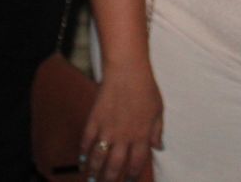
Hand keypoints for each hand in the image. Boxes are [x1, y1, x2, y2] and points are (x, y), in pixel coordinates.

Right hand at [81, 64, 162, 181]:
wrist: (126, 70)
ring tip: (92, 179)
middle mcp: (124, 137)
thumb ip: (158, 131)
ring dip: (94, 171)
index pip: (136, 163)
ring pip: (99, 157)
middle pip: (115, 166)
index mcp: (141, 136)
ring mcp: (107, 129)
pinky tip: (82, 160)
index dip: (133, 175)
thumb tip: (158, 147)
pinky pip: (87, 140)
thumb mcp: (158, 110)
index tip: (130, 180)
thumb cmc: (145, 87)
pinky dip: (83, 152)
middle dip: (111, 179)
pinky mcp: (94, 119)